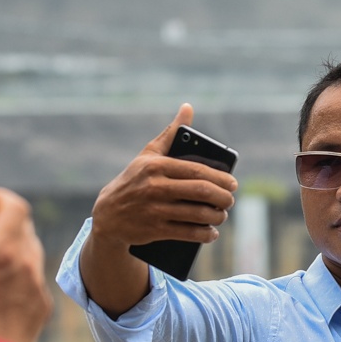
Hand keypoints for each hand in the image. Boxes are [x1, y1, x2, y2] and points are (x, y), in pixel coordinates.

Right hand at [88, 104, 237, 252]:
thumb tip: (188, 108)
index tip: (233, 183)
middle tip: (230, 200)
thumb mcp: (148, 154)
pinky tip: (211, 232)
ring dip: (216, 216)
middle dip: (222, 198)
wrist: (107, 214)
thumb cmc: (134, 179)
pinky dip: (204, 234)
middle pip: (201, 192)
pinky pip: (187, 233)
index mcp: (157, 166)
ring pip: (197, 214)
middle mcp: (155, 187)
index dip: (220, 178)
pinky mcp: (154, 230)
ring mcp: (154, 210)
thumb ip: (171, 133)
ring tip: (222, 214)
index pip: (197, 170)